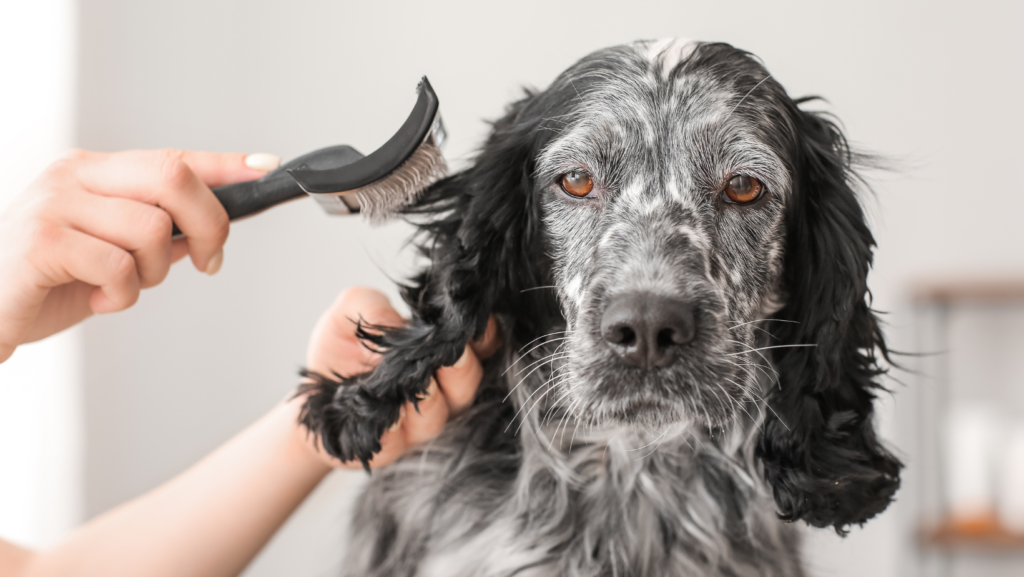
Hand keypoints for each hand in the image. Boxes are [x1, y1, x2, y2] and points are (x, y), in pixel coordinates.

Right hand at [0, 148, 279, 362]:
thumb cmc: (44, 281)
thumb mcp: (108, 250)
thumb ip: (152, 233)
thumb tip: (210, 229)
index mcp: (93, 171)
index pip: (172, 157)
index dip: (224, 163)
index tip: (265, 167)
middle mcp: (73, 175)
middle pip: (173, 178)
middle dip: (209, 225)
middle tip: (208, 261)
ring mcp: (53, 204)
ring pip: (153, 229)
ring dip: (154, 273)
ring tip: (121, 286)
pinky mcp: (41, 242)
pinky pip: (118, 267)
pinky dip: (121, 296)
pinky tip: (95, 299)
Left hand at [303, 286, 499, 468]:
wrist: (312, 391)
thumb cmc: (342, 347)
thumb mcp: (349, 311)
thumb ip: (369, 304)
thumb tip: (394, 318)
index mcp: (441, 352)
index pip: (482, 345)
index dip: (485, 336)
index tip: (476, 325)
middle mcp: (440, 389)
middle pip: (468, 382)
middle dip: (462, 369)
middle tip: (452, 356)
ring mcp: (419, 421)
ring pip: (439, 414)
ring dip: (430, 399)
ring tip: (418, 384)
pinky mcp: (390, 446)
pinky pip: (398, 441)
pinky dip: (393, 428)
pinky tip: (386, 416)